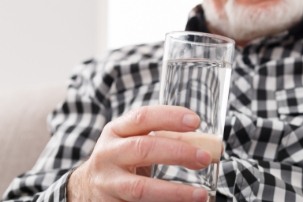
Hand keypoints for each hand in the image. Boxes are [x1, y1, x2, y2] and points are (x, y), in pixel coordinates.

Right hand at [67, 105, 211, 201]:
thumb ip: (166, 139)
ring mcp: (108, 183)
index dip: (170, 117)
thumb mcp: (135, 141)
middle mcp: (108, 154)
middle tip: (205, 158)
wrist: (86, 188)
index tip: (196, 122)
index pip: (143, 117)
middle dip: (178, 152)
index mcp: (116, 130)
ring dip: (174, 192)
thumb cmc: (122, 158)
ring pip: (140, 188)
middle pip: (143, 149)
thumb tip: (208, 145)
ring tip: (201, 195)